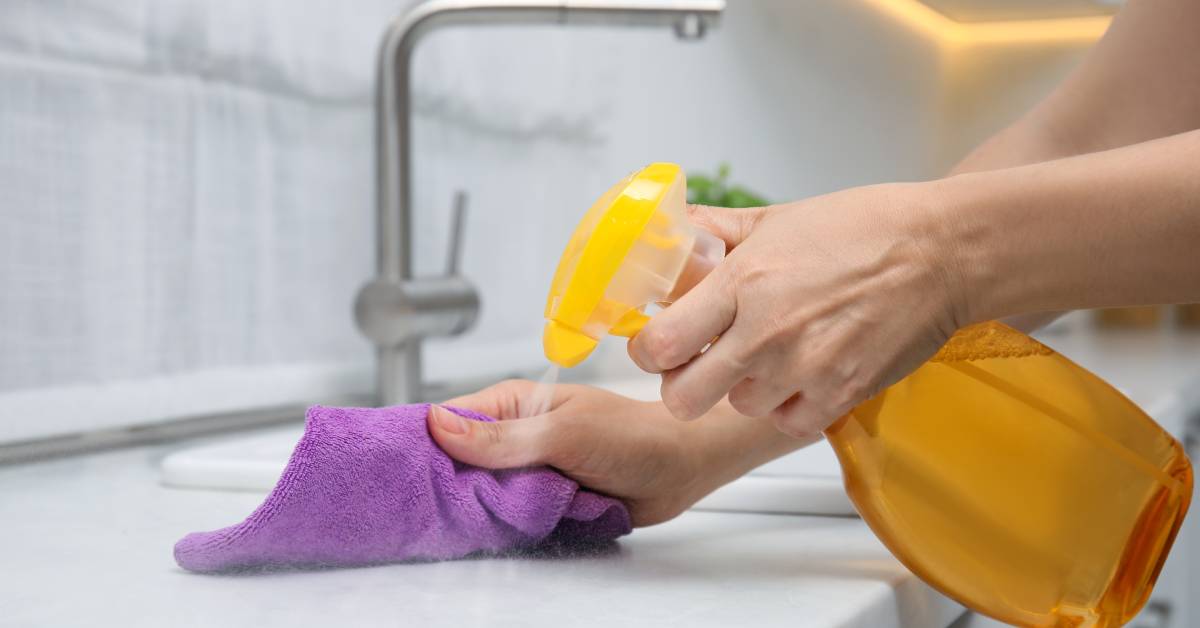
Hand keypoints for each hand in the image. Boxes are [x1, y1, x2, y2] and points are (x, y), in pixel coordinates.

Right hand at [427, 380, 710, 526]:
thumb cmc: (632, 436)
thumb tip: (438, 425)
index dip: (422, 443)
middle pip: (457, 464)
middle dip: (449, 486)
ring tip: (466, 524)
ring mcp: (526, 471)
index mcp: (511, 405)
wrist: (680, 468)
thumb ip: (503, 437)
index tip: (399, 470)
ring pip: (480, 497)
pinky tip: (494, 535)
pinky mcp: (541, 502)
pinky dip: (504, 528)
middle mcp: (512, 437)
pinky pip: (507, 519)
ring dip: (479, 511)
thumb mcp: (563, 432)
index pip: (447, 420)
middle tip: (431, 508)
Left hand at [628, 182, 965, 436]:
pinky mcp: (841, 395)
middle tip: (699, 362)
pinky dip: (787, 405)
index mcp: (743, 283)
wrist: (942, 252)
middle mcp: (767, 333)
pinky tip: (801, 372)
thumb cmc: (863, 228)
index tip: (658, 343)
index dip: (648, 350)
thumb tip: (669, 234)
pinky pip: (786, 422)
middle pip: (683, 398)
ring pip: (737, 408)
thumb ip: (714, 232)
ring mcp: (806, 370)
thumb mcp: (776, 217)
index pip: (659, 345)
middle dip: (682, 383)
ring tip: (768, 354)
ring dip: (742, 388)